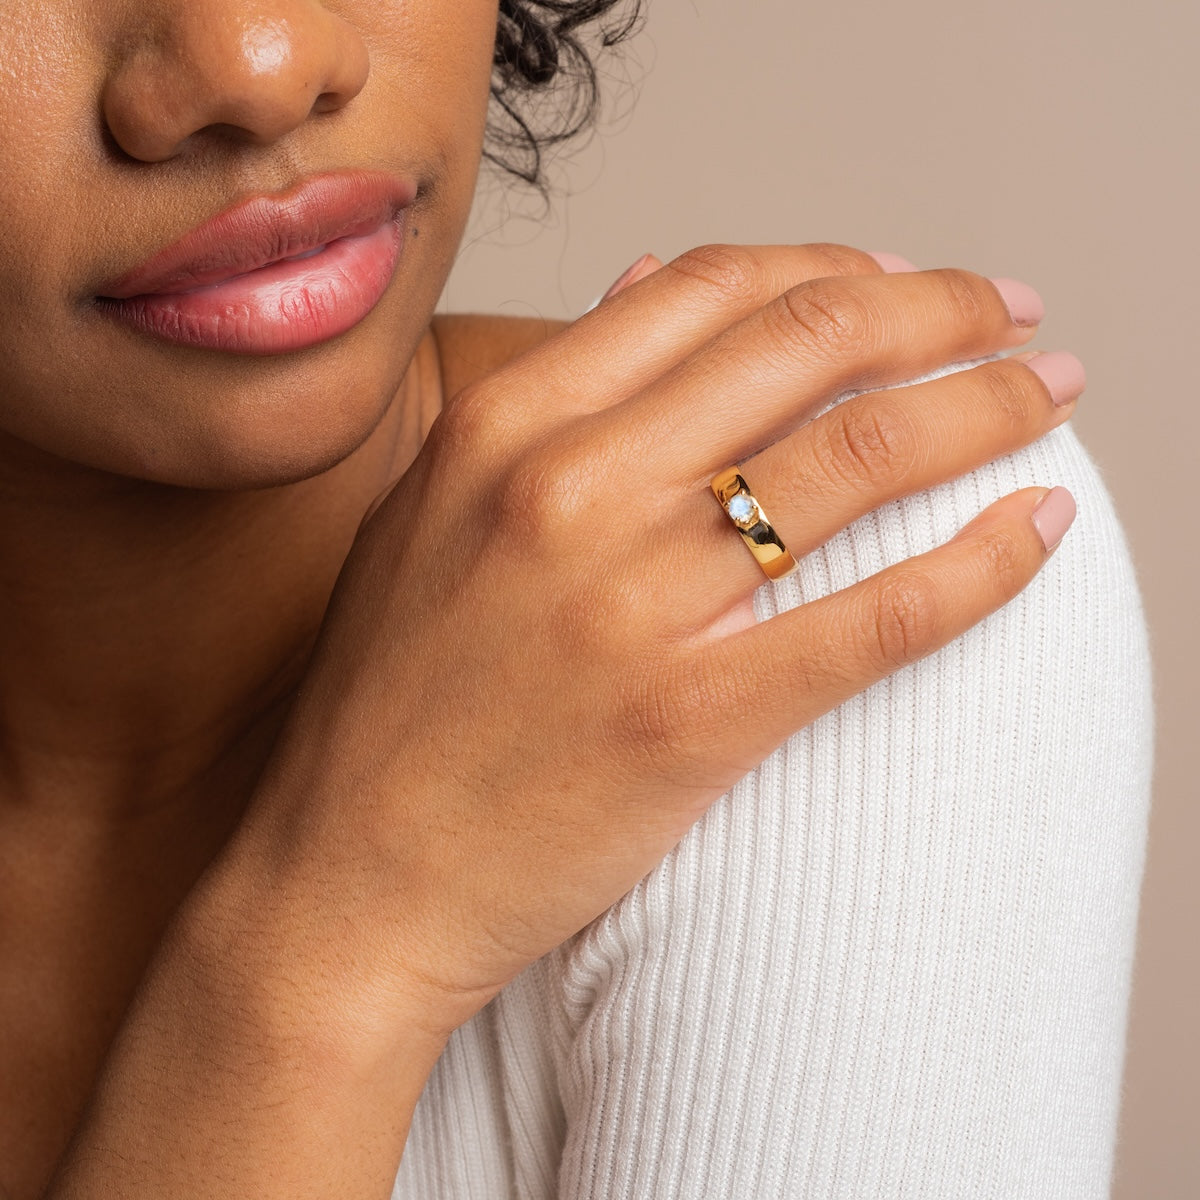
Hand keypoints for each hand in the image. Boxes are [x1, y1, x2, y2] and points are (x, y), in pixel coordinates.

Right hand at [235, 244, 1077, 1038]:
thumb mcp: (433, 511)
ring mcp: (635, 604)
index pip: (709, 286)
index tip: (895, 281)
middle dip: (937, 307)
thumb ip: (541, 397)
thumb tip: (646, 286)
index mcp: (505, 426)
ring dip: (984, 405)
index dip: (831, 266)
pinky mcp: (694, 718)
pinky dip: (979, 566)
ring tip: (1043, 392)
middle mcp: (571, 489)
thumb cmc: (389, 703)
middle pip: (805, 341)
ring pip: (859, 456)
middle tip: (1005, 309)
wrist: (351, 876)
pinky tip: (1039, 529)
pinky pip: (876, 617)